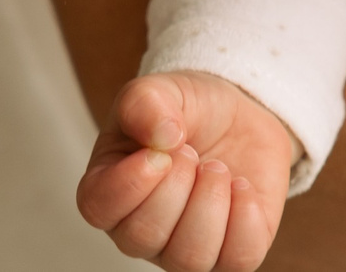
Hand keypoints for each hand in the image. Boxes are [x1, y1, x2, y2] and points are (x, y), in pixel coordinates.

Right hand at [78, 71, 292, 270]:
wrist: (237, 117)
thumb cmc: (186, 111)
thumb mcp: (160, 90)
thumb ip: (145, 103)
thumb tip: (162, 136)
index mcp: (109, 188)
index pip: (99, 207)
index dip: (130, 183)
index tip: (158, 152)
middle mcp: (139, 230)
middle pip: (143, 236)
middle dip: (176, 186)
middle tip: (191, 152)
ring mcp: (182, 248)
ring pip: (188, 258)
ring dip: (210, 204)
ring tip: (216, 168)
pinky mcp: (229, 252)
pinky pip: (237, 260)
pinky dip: (246, 219)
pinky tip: (242, 187)